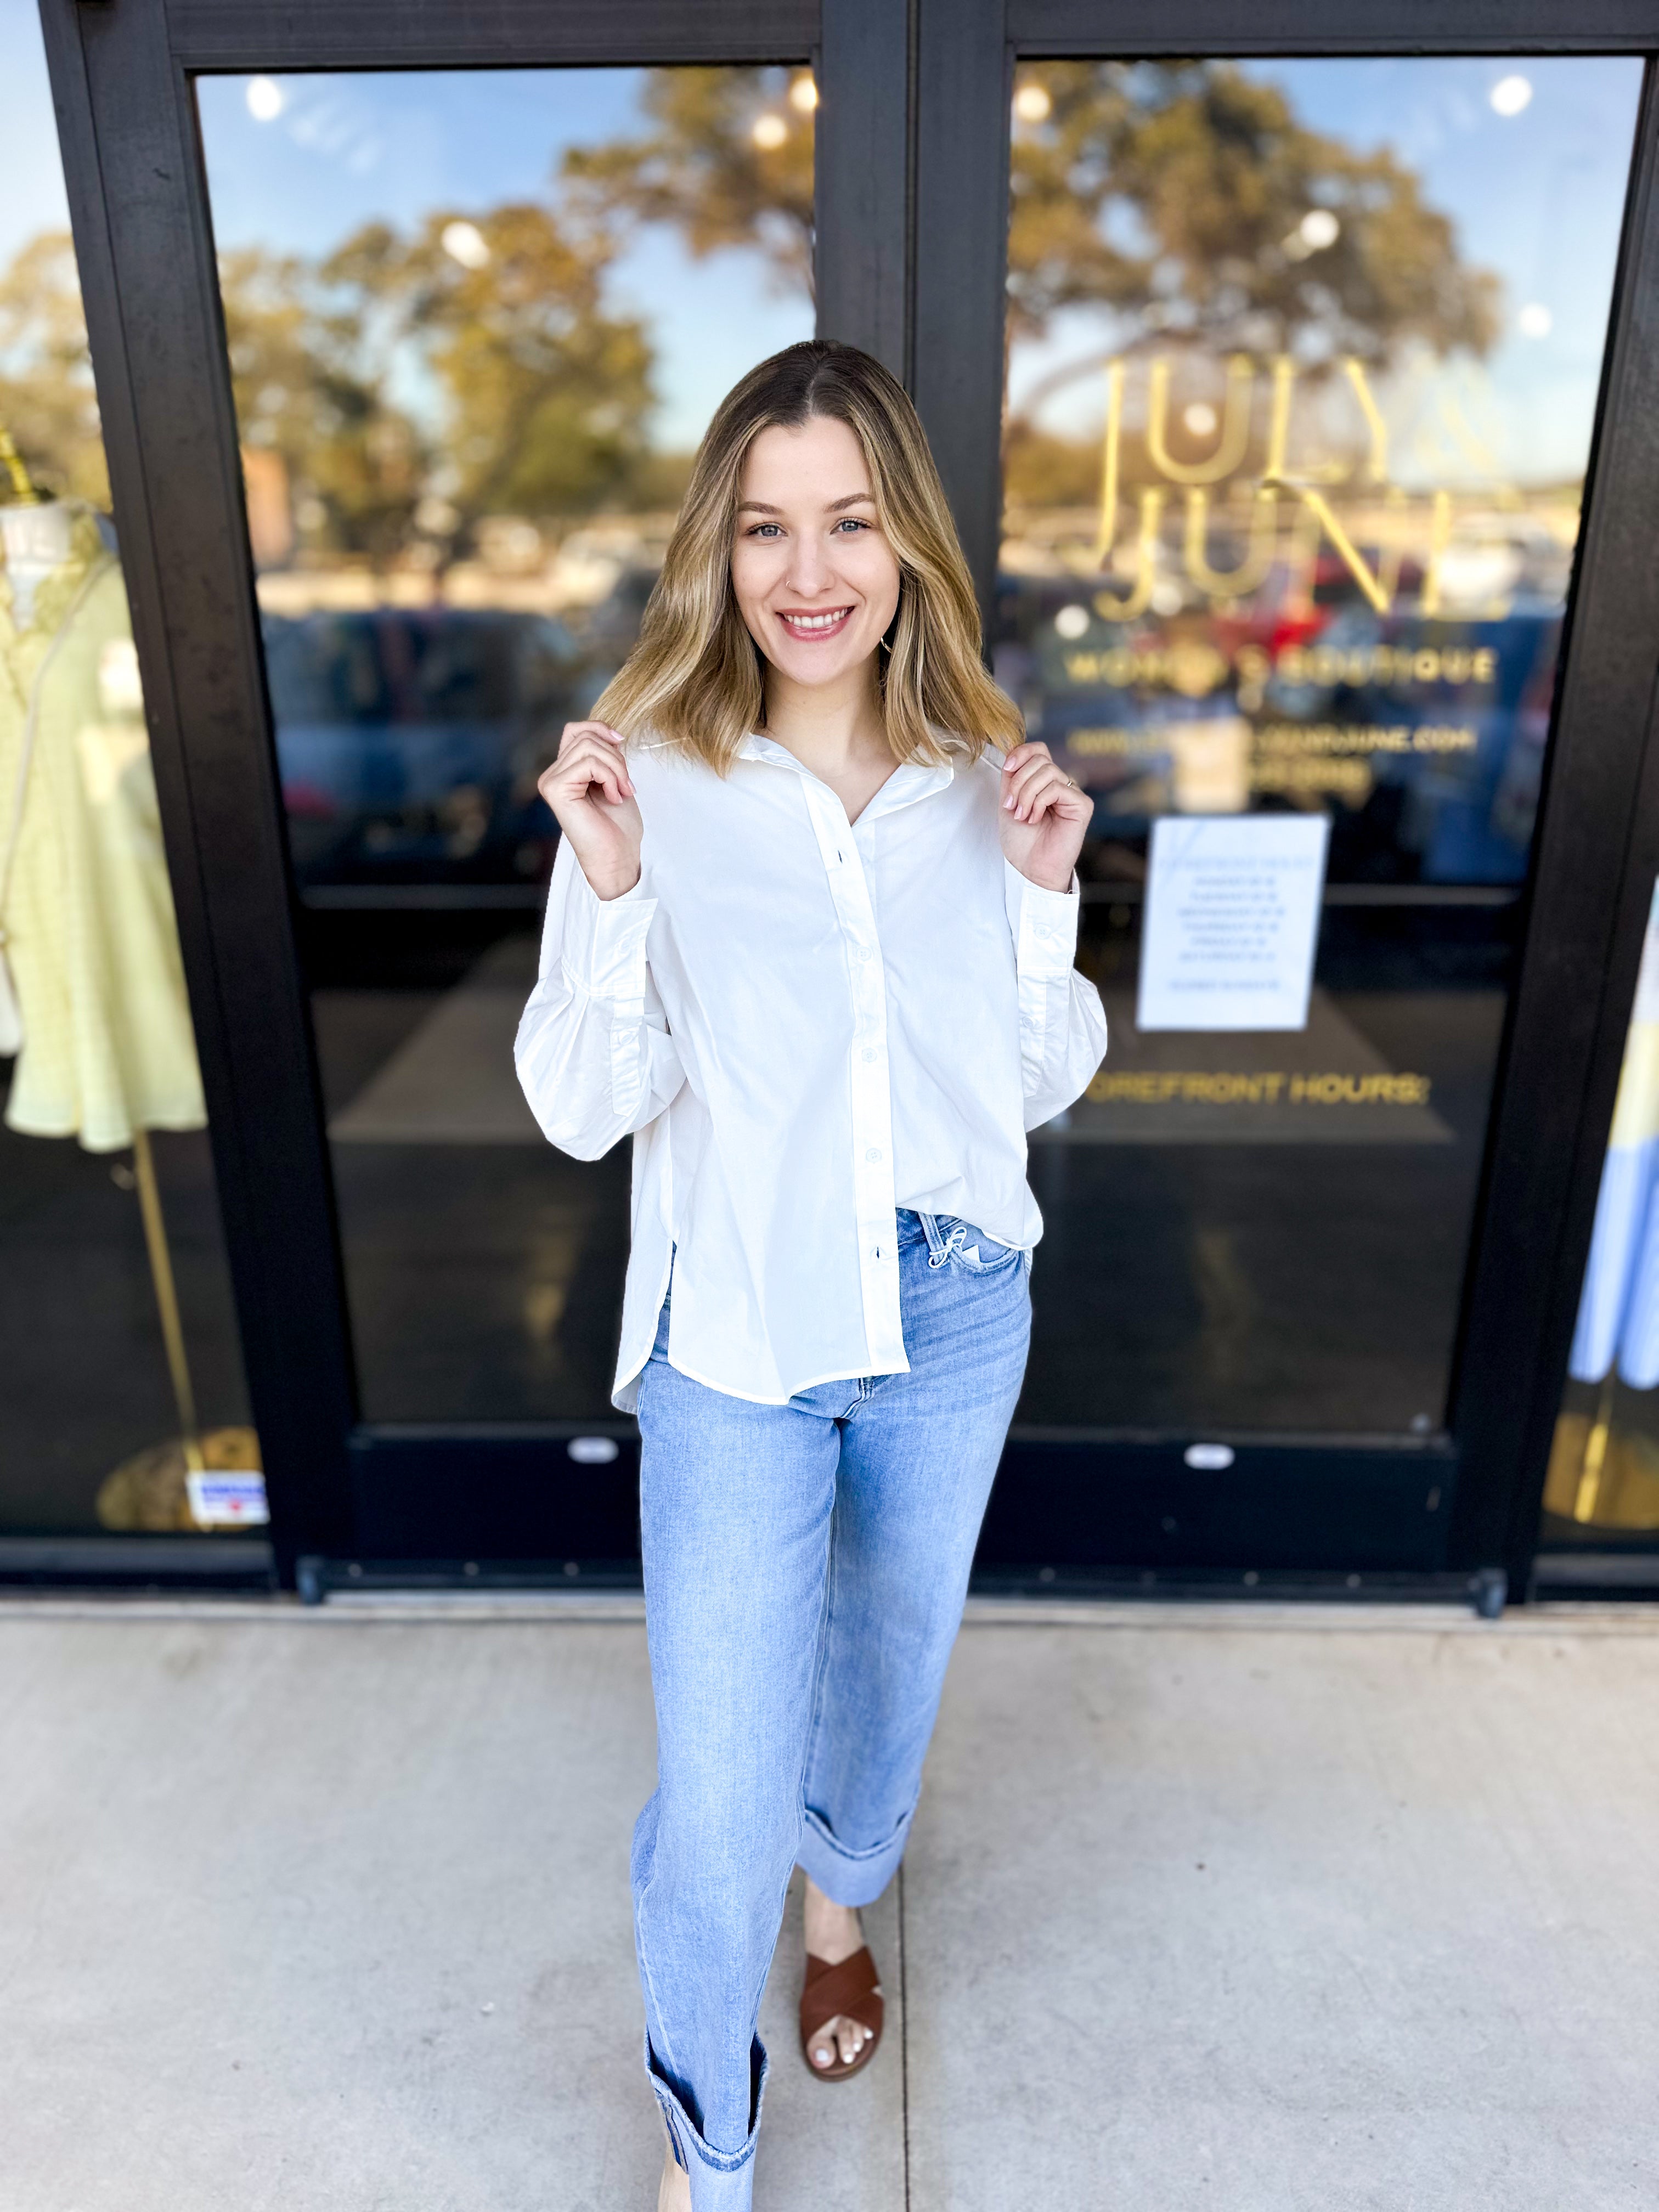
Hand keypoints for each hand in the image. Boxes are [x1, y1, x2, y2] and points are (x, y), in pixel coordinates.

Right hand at [537, 721, 641, 900]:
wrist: (618, 856)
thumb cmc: (617, 825)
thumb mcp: (614, 778)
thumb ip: (606, 755)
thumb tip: (610, 733)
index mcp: (564, 771)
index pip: (575, 730)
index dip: (600, 729)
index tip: (622, 743)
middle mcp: (552, 774)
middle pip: (585, 736)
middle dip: (616, 757)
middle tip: (627, 785)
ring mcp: (551, 781)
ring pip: (589, 747)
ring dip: (616, 768)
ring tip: (623, 791)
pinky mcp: (556, 789)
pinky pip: (588, 763)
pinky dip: (610, 778)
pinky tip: (614, 798)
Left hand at [999, 741, 1089, 892]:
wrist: (1029, 867)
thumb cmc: (1021, 841)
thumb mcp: (1008, 801)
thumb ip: (1012, 776)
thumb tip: (1012, 752)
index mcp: (1043, 781)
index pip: (1038, 750)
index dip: (1021, 753)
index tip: (1007, 769)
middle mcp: (1060, 784)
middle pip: (1040, 759)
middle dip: (1019, 781)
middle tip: (1011, 806)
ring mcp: (1072, 793)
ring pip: (1048, 771)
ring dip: (1026, 794)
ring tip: (1022, 816)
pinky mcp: (1082, 804)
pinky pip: (1056, 788)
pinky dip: (1039, 802)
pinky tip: (1034, 819)